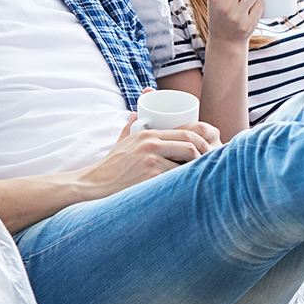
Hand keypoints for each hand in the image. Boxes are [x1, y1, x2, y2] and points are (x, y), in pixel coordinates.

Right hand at [78, 116, 221, 196]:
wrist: (94, 184)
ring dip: (193, 173)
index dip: (201, 142)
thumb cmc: (111, 165)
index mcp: (148, 133)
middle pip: (190, 146)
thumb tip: (137, 113)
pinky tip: (188, 190)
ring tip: (201, 179)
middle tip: (209, 167)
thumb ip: (130, 126)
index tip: (207, 151)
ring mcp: (151, 161)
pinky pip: (175, 181)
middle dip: (203, 157)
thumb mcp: (122, 140)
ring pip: (185, 166)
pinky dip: (183, 185)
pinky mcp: (150, 178)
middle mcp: (151, 144)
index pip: (185, 132)